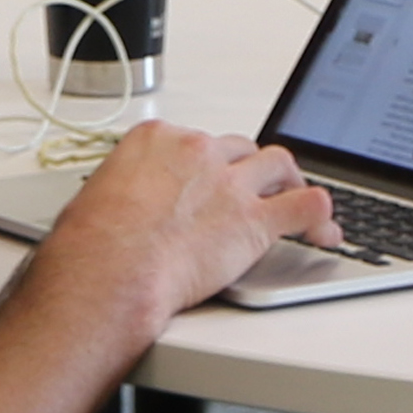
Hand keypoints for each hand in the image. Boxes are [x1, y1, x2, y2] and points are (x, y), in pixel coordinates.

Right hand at [43, 121, 335, 321]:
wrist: (109, 274)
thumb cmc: (91, 247)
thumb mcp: (96, 199)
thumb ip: (124, 191)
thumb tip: (119, 209)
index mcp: (157, 139)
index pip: (197, 141)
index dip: (208, 164)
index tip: (209, 181)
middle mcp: (198, 152)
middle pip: (240, 149)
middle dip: (246, 171)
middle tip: (250, 193)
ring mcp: (229, 183)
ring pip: (278, 165)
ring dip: (287, 182)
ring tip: (293, 198)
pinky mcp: (254, 221)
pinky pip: (305, 205)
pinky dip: (320, 217)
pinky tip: (322, 232)